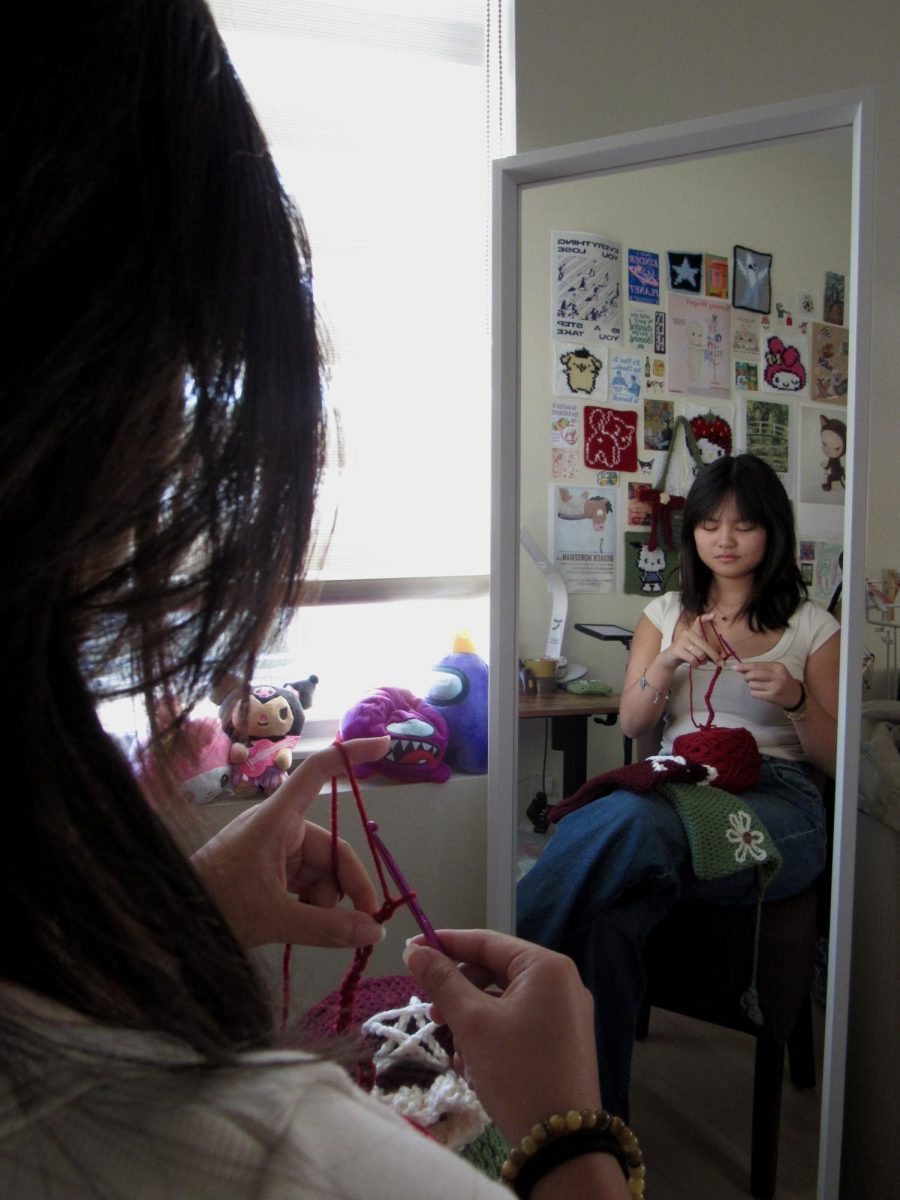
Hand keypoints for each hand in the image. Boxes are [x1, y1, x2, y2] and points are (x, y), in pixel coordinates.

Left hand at [191, 737, 390, 948]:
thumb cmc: (214, 905)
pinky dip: (311, 902)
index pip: (319, 771)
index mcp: (277, 818)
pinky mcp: (267, 870)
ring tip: (319, 929)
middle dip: (348, 884)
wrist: (168, 920)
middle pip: (331, 847)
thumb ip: (327, 926)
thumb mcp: (273, 918)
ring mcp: (273, 849)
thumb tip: (375, 931)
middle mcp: (279, 827)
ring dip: (327, 899)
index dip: (352, 754)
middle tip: (367, 924)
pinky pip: (304, 881)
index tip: (386, 743)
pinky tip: (305, 924)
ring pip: (320, 870)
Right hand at [403, 929, 601, 1143]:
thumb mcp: (473, 1023)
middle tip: (432, 1015)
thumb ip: (442, 981)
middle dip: (459, 994)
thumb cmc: (517, 1071)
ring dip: (472, 1021)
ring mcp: (565, 1015)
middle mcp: (562, 983)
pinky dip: (492, 1037)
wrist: (561, 1142)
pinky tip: (474, 1067)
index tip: (411, 950)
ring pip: (504, 1002)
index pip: (487, 941)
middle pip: (495, 972)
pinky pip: (518, 1024)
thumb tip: (414, 950)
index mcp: (547, 967)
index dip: (446, 943)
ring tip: (456, 1051)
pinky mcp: (562, 1043)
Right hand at [667, 610, 722, 666]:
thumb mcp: (698, 650)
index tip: (714, 615)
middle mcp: (687, 633)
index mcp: (693, 632)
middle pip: (704, 645)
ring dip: (702, 661)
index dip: (705, 618)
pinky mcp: (677, 649)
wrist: (670, 659)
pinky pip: (692, 659)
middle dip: (714, 656)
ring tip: (699, 662)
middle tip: (721, 664)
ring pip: (700, 654)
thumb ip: (708, 653)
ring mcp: (681, 641)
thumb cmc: (686, 653)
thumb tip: (722, 659)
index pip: (698, 621)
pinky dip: (696, 664)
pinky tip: (693, 664)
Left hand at [731, 661, 802, 708]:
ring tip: (758, 686)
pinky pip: (755, 693)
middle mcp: (778, 676)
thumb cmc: (783, 681)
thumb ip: (760, 669)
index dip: (744, 666)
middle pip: (754, 674)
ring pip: (753, 684)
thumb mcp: (776, 671)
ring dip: (751, 685)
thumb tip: (741, 668)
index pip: (757, 665)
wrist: (796, 696)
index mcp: (778, 667)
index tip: (734, 667)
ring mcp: (775, 687)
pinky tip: (760, 692)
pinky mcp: (772, 697)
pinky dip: (754, 692)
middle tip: (745, 678)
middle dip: (746, 676)